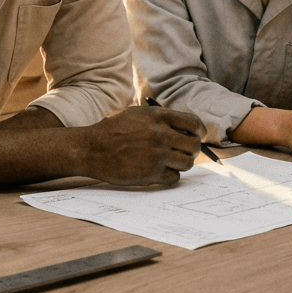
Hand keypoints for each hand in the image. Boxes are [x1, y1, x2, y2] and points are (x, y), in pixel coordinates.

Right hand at [82, 106, 203, 185]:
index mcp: (159, 117)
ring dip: (181, 163)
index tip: (196, 136)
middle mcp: (161, 135)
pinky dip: (170, 175)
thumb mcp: (137, 114)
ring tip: (169, 161)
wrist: (93, 149)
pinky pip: (174, 178)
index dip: (198, 131)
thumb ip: (161, 119)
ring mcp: (157, 155)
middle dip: (191, 150)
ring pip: (187, 163)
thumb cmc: (113, 130)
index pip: (193, 123)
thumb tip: (185, 127)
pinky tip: (159, 170)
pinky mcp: (151, 173)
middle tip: (183, 152)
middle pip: (194, 146)